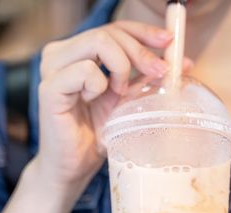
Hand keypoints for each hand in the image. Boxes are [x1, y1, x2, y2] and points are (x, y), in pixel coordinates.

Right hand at [35, 21, 191, 196]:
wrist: (74, 166)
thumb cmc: (97, 134)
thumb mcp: (126, 101)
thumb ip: (145, 79)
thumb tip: (181, 64)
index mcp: (79, 54)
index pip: (114, 29)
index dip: (143, 32)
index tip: (168, 42)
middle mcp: (62, 54)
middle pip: (108, 32)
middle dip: (140, 51)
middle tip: (159, 72)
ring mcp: (53, 69)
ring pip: (98, 42)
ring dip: (121, 67)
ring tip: (119, 93)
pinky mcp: (49, 89)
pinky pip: (85, 70)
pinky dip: (99, 85)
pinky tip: (94, 99)